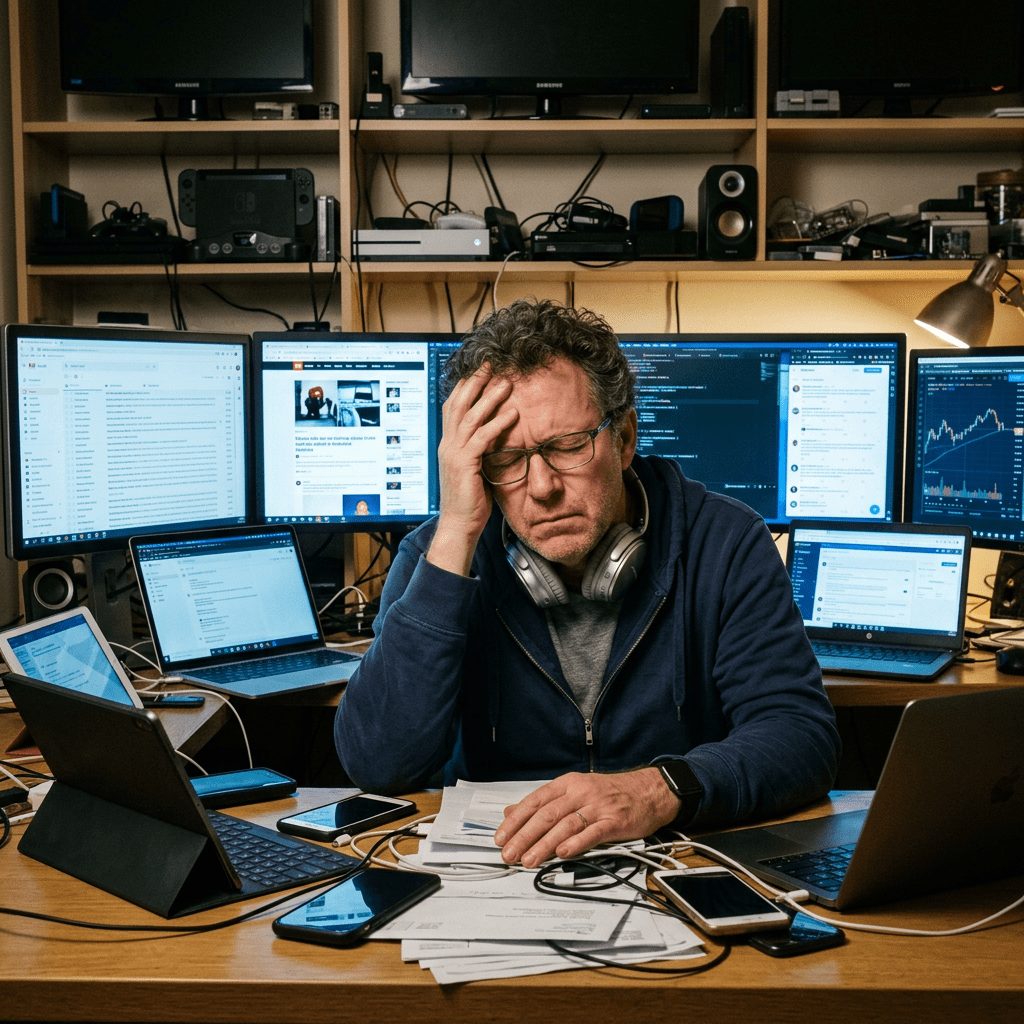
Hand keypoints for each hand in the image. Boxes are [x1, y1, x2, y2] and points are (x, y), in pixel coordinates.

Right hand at [427, 366, 517, 575]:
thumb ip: (478, 450)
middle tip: (490, 365)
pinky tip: (512, 415)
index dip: (464, 387)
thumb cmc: (469, 500)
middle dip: (474, 382)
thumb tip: (494, 436)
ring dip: (489, 398)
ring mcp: (454, 453)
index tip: (479, 371)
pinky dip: (497, 424)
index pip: (452, 407)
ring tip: (506, 384)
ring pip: (470, 417)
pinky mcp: (465, 464)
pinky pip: (482, 438)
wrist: (458, 524)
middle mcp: (447, 444)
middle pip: (458, 404)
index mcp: (448, 444)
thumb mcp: (473, 468)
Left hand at [493, 769, 681, 867]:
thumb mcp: (573, 790)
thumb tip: (511, 812)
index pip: (534, 802)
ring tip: (529, 860)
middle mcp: (580, 793)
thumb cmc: (609, 793)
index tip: (501, 838)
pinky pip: (592, 833)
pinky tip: (562, 853)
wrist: (648, 791)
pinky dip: (576, 843)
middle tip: (509, 854)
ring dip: (544, 845)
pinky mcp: (614, 822)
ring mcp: (598, 807)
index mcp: (567, 784)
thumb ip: (543, 803)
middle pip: (546, 815)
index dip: (515, 821)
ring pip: (565, 825)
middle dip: (524, 836)